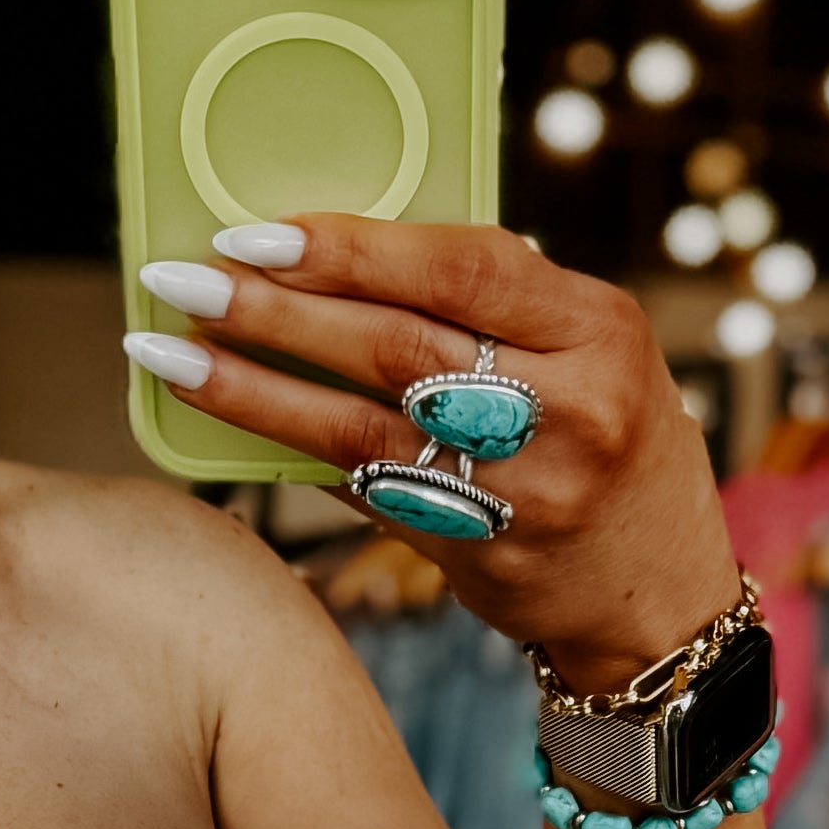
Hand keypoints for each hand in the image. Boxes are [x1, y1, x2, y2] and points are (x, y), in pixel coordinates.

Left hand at [129, 219, 735, 690]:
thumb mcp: (592, 349)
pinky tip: (229, 420)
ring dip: (252, 387)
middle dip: (274, 308)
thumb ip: (495, 303)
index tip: (257, 232)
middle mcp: (569, 409)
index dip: (350, 247)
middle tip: (183, 280)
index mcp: (600, 329)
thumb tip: (342, 254)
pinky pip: (366, 488)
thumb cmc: (612, 441)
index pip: (460, 267)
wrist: (657, 596)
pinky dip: (295, 451)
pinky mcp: (479, 557)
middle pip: (395, 344)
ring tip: (170, 353)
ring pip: (362, 426)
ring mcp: (525, 494)